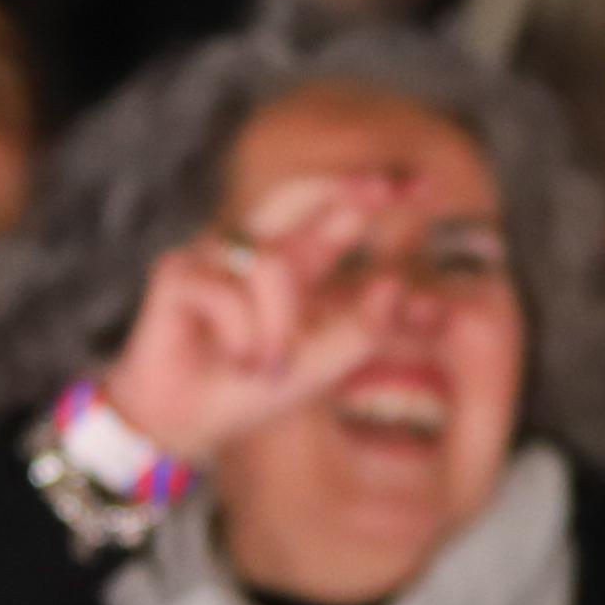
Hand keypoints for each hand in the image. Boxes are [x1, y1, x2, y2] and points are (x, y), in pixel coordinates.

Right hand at [93, 172, 397, 464]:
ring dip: (279, 326)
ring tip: (268, 364)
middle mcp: (257, 247)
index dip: (372, 193)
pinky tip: (234, 358)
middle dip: (343, 188)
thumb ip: (362, 328)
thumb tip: (394, 284)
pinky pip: (230, 294)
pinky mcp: (178, 271)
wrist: (189, 422)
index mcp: (297, 261)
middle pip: (298, 193)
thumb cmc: (254, 386)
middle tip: (385, 188)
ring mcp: (215, 253)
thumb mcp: (323, 363)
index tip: (425, 183)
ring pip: (272, 265)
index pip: (337, 214)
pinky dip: (242, 335)